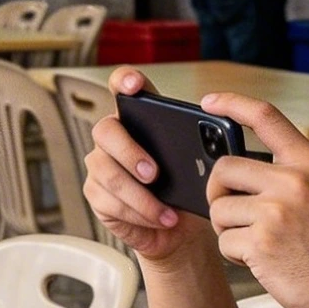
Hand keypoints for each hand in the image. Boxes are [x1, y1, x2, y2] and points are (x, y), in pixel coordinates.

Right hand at [78, 68, 217, 264]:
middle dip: (129, 152)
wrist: (181, 227)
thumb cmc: (188, 189)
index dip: (123, 80)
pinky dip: (138, 214)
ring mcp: (100, 164)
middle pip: (105, 130)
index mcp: (139, 118)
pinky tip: (159, 219)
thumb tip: (212, 146)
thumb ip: (199, 149)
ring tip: (167, 212)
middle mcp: (114, 137)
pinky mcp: (96, 193)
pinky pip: (108, 201)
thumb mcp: (199, 165)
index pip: (122, 86)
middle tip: (154, 173)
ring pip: (106, 172)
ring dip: (139, 196)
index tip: (134, 86)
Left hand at [199, 94, 308, 307]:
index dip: (232, 104)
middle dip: (221, 193)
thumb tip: (254, 168)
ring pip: (220, 209)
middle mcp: (294, 181)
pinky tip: (265, 262)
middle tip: (236, 213)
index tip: (211, 101)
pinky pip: (225, 242)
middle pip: (226, 168)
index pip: (266, 117)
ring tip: (260, 244)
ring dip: (230, 230)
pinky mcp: (261, 243)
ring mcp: (276, 211)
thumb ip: (298, 175)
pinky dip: (237, 256)